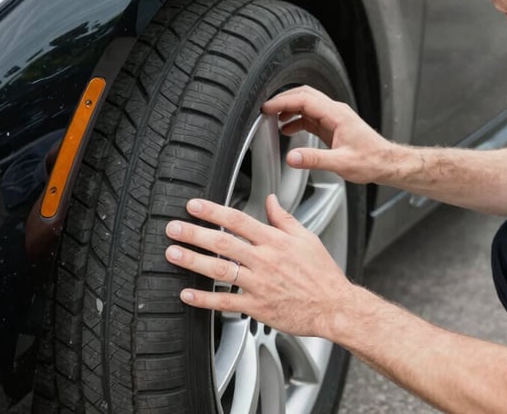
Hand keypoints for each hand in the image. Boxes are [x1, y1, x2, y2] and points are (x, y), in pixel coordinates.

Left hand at [164, 194, 355, 338]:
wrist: (334, 307)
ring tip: (173, 253)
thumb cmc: (322, 274)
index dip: (213, 211)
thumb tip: (271, 200)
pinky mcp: (257, 306)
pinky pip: (225, 302)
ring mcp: (259, 284)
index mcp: (275, 241)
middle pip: (223, 243)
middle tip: (173, 228)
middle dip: (194, 233)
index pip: (238, 220)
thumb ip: (284, 219)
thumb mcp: (307, 238)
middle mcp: (264, 260)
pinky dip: (204, 298)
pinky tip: (187, 293)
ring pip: (220, 270)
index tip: (194, 206)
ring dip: (193, 261)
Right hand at [261, 85, 392, 184]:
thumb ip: (314, 160)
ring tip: (273, 119)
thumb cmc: (371, 161)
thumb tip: (292, 157)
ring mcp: (334, 117)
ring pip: (307, 104)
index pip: (305, 99)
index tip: (267, 107)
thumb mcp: (341, 163)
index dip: (283, 102)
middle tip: (266, 110)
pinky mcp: (333, 126)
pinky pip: (311, 116)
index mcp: (337, 115)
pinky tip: (288, 129)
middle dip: (283, 101)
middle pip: (304, 96)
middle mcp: (335, 112)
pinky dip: (297, 119)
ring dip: (289, 109)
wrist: (386, 163)